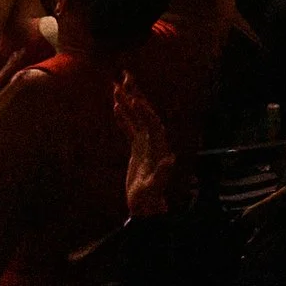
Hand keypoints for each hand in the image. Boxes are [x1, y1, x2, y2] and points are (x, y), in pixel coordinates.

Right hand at [114, 74, 175, 217]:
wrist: (145, 208)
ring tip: (116, 86)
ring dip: (127, 102)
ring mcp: (145, 144)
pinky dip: (123, 116)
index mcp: (158, 148)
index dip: (143, 111)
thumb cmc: (147, 200)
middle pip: (145, 114)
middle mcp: (153, 142)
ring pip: (136, 118)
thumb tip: (171, 159)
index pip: (152, 123)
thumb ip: (162, 175)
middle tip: (126, 76)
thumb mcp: (153, 189)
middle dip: (136, 95)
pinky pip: (129, 128)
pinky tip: (115, 106)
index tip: (133, 98)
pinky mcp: (137, 149)